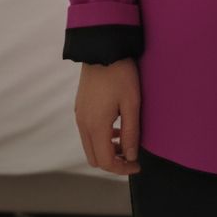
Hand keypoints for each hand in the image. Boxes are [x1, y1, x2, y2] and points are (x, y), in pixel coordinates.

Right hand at [74, 58, 141, 174]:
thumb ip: (131, 133)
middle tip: (131, 156)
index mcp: (96, 125)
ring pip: (90, 146)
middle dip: (113, 163)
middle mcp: (83, 124)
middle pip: (94, 158)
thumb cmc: (121, 74)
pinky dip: (100, 138)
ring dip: (106, 150)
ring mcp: (79, 115)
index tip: (137, 164)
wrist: (103, 48)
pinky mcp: (80, 107)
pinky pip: (87, 133)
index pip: (105, 161)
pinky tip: (115, 127)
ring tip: (125, 141)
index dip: (122, 168)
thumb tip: (130, 156)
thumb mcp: (132, 103)